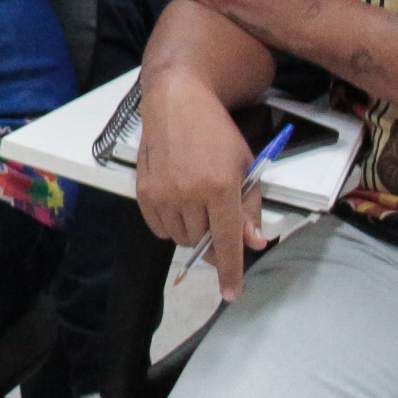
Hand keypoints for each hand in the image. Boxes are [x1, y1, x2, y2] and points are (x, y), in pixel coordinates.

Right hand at [134, 66, 265, 298]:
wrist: (177, 103)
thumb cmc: (216, 133)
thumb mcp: (245, 167)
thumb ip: (249, 208)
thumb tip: (254, 242)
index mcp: (221, 188)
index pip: (228, 241)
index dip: (232, 272)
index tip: (233, 294)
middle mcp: (189, 193)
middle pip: (201, 242)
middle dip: (212, 236)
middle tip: (216, 216)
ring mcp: (163, 192)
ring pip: (179, 237)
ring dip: (191, 230)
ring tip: (196, 204)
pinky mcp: (143, 190)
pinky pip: (157, 227)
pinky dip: (169, 224)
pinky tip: (177, 203)